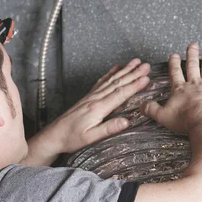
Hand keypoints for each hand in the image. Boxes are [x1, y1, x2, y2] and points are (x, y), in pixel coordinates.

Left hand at [27, 59, 149, 162]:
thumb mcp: (91, 138)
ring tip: (136, 62)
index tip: (146, 78)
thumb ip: (108, 129)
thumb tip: (126, 122)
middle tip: (146, 65)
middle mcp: (95, 99)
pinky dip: (111, 73)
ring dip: (125, 70)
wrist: (54, 135)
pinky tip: (117, 68)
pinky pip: (101, 82)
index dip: (134, 85)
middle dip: (133, 73)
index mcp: (98, 108)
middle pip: (118, 83)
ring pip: (111, 80)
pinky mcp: (88, 97)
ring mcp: (91, 96)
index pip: (120, 94)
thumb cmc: (72, 138)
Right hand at [141, 43, 201, 134]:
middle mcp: (194, 83)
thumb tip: (141, 105)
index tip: (174, 55)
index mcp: (180, 89)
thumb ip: (151, 109)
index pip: (175, 73)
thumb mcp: (162, 117)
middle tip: (192, 45)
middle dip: (191, 54)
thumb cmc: (185, 121)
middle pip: (192, 65)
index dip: (174, 63)